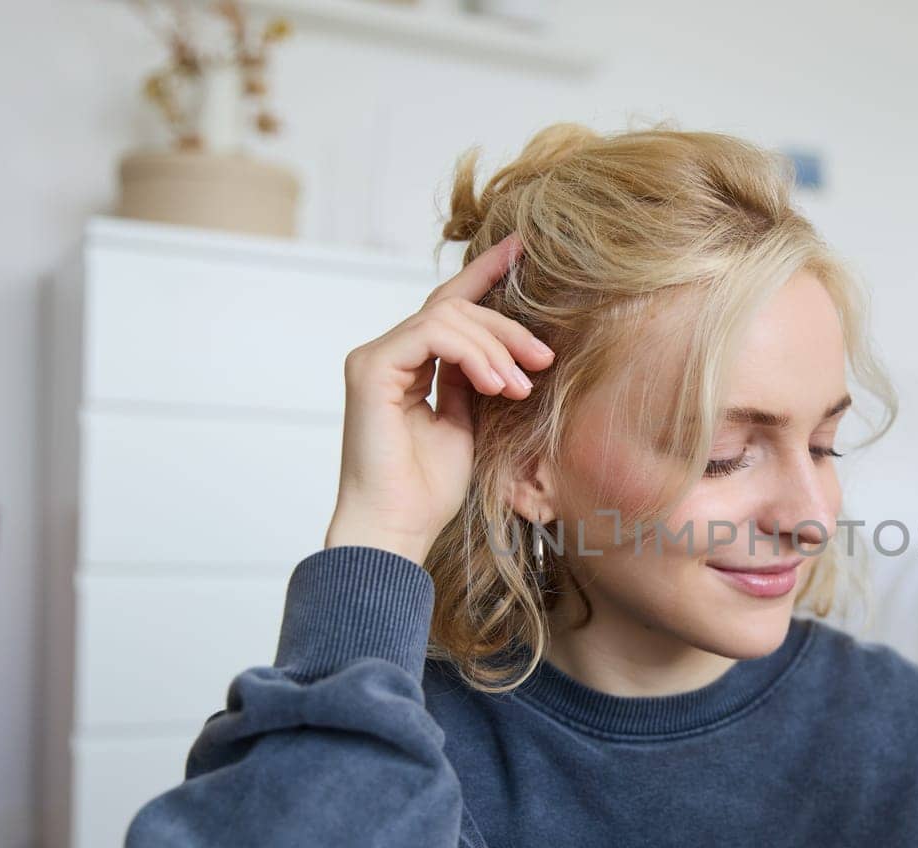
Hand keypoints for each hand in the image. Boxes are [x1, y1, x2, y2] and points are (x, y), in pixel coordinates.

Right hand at [324, 232, 553, 565]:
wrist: (396, 528)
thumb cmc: (426, 491)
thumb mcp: (465, 425)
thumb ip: (473, 383)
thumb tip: (502, 355)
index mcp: (407, 366)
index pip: (449, 307)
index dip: (484, 273)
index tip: (522, 249)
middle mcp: (387, 355)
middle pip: (455, 309)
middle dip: (507, 327)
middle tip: (545, 358)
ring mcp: (375, 359)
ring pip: (447, 317)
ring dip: (496, 347)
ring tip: (520, 387)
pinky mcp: (372, 369)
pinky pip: (432, 335)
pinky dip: (473, 354)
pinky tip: (497, 385)